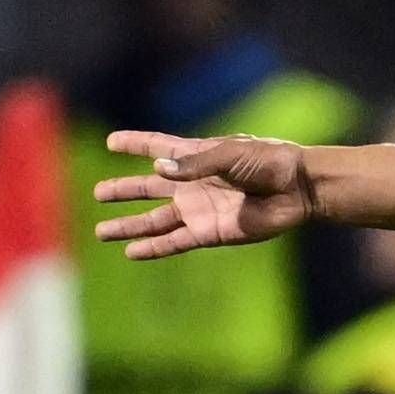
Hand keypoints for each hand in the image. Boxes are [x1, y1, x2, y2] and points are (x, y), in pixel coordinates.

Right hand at [93, 132, 313, 259]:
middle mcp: (192, 183)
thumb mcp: (229, 154)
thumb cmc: (268, 162)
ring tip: (102, 231)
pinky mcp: (209, 232)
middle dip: (123, 190)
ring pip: (154, 219)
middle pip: (148, 187)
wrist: (296, 189)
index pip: (157, 147)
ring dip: (129, 225)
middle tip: (98, 193)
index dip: (135, 143)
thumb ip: (194, 164)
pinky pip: (174, 242)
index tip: (110, 141)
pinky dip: (152, 247)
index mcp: (196, 156)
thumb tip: (156, 170)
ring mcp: (199, 209)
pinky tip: (132, 252)